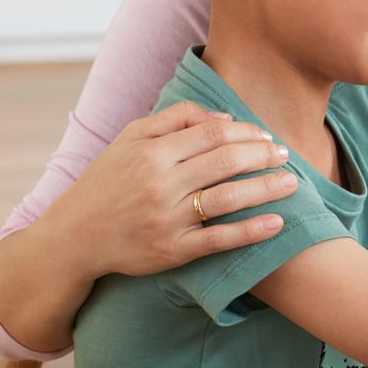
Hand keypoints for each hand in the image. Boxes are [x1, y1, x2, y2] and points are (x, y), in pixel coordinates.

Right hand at [40, 101, 295, 277]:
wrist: (75, 236)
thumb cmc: (109, 181)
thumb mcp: (130, 138)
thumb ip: (174, 119)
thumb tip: (223, 117)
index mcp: (152, 152)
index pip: (213, 134)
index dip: (246, 133)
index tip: (266, 136)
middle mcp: (160, 184)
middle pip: (226, 162)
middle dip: (263, 156)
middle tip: (285, 155)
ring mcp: (168, 219)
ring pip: (228, 198)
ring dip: (266, 189)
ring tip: (291, 183)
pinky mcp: (172, 250)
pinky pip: (219, 240)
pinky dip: (251, 231)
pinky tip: (277, 223)